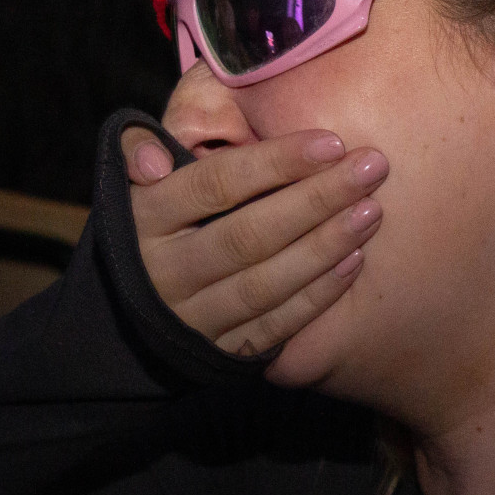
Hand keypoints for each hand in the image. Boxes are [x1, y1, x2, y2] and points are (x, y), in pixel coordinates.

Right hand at [120, 127, 386, 356]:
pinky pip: (273, 327)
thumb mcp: (131, 184)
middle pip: (248, 234)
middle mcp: (165, 272)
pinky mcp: (218, 352)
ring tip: (372, 213)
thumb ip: (139, 148)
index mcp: (145, 218)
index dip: (275, 163)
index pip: (215, 184)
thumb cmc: (147, 228)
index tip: (331, 142)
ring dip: (324, 247)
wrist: (122, 320)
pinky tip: (354, 262)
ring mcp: (191, 317)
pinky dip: (315, 296)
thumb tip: (153, 160)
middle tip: (373, 167)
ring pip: (264, 284)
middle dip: (316, 199)